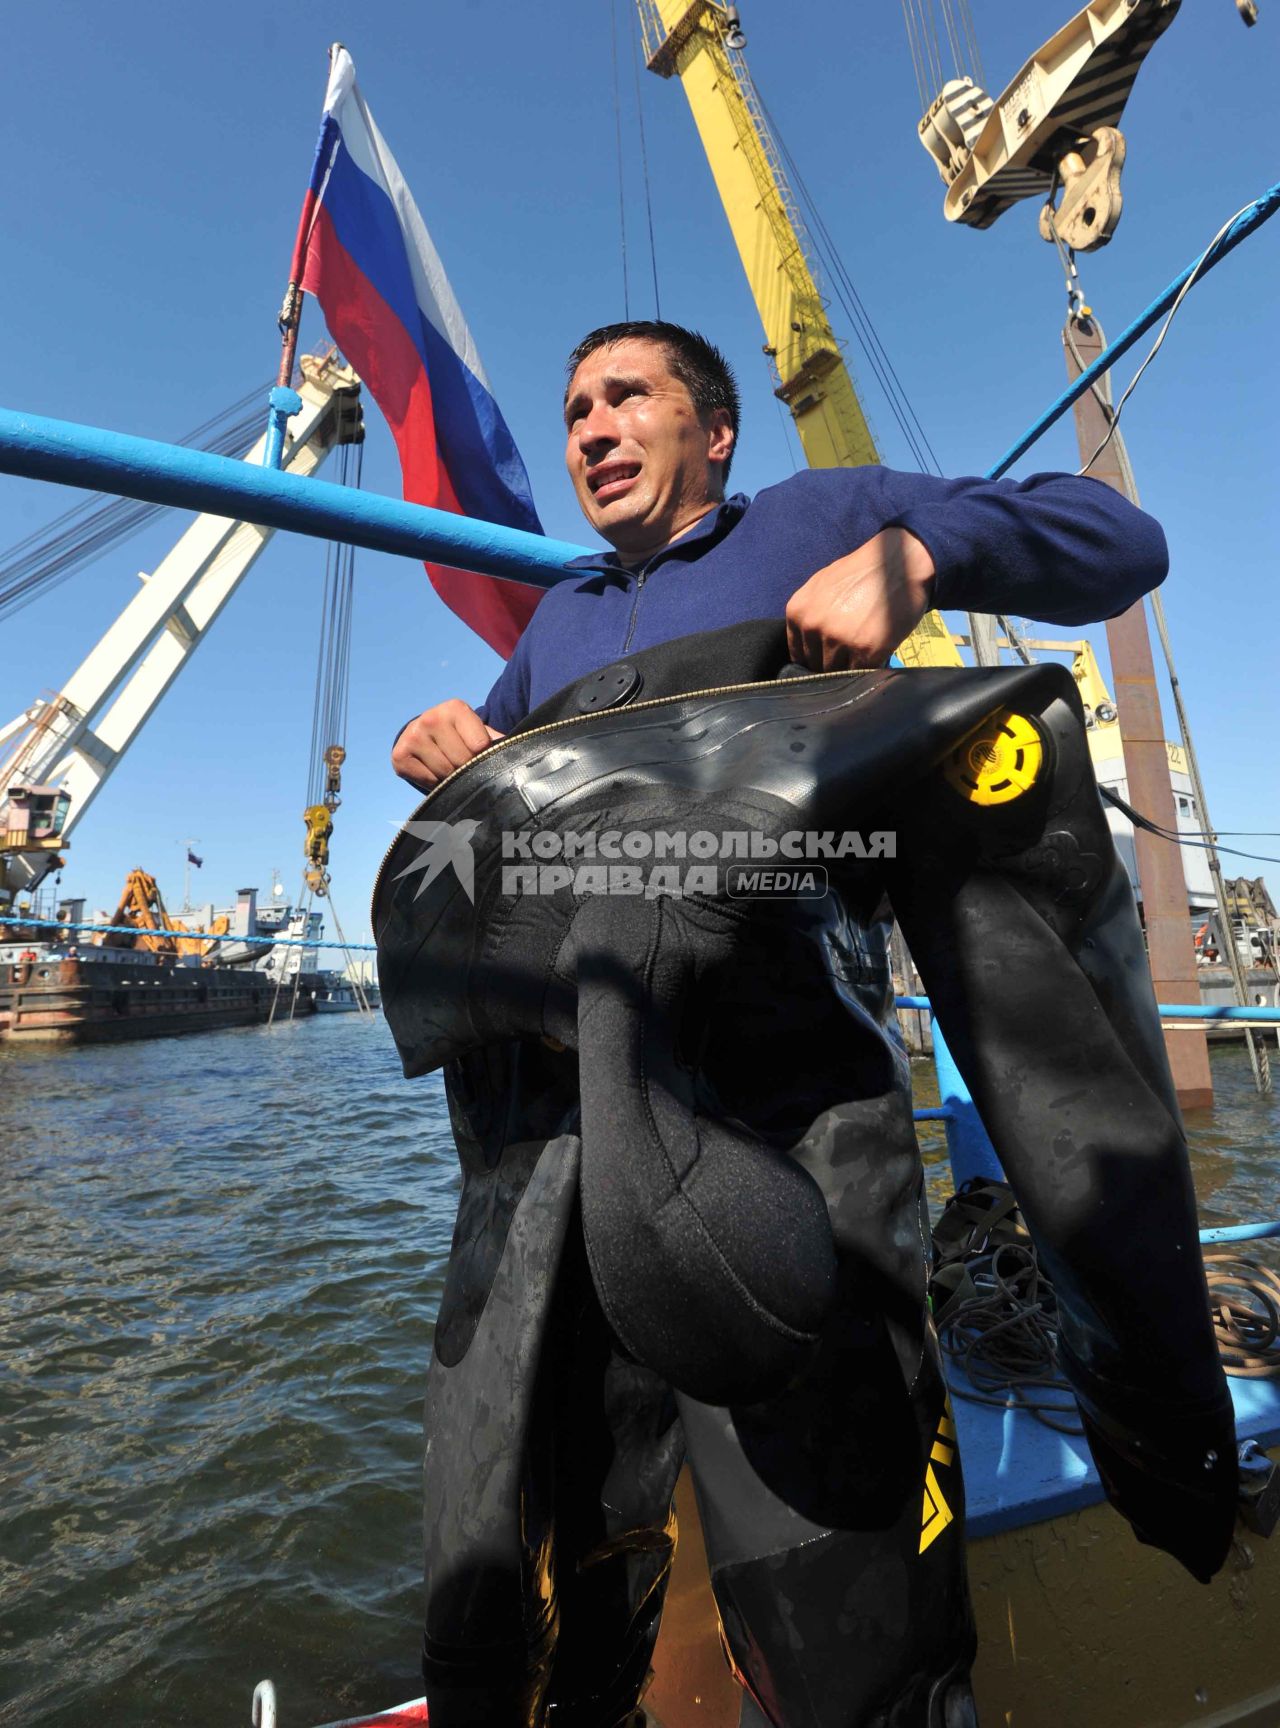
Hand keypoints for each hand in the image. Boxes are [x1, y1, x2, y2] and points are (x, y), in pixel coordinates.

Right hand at [391, 698, 502, 790]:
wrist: (423, 735)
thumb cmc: (459, 737)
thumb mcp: (479, 732)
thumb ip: (497, 740)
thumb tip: (522, 751)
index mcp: (455, 708)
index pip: (479, 745)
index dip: (482, 756)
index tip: (478, 753)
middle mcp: (431, 718)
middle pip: (461, 761)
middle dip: (466, 769)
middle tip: (462, 764)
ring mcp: (413, 736)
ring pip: (445, 773)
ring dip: (451, 778)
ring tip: (449, 767)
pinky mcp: (400, 755)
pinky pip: (428, 781)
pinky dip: (435, 783)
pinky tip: (434, 771)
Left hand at [785, 526, 935, 670]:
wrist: (898, 561)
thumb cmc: (861, 571)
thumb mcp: (820, 585)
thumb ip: (808, 615)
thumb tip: (806, 645)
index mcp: (798, 612)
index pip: (798, 655)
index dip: (814, 659)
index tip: (827, 659)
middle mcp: (814, 627)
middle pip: (816, 666)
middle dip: (832, 665)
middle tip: (848, 658)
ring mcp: (839, 639)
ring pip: (837, 673)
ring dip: (850, 669)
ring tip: (862, 656)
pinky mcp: (866, 649)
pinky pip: (860, 672)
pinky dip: (868, 670)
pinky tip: (875, 656)